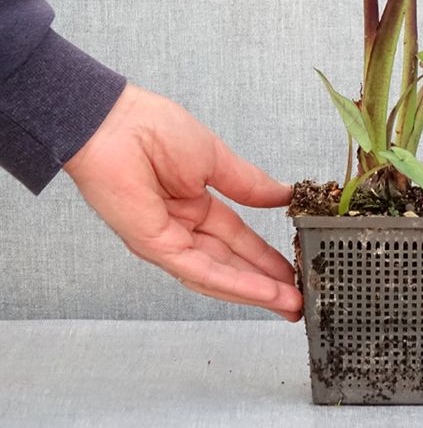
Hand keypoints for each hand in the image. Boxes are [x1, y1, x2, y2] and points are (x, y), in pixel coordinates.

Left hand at [63, 84, 302, 320]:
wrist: (116, 125)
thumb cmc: (152, 130)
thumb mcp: (217, 159)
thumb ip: (250, 184)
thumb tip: (283, 195)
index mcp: (195, 204)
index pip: (237, 238)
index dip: (266, 255)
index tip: (295, 267)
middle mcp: (182, 228)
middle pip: (231, 263)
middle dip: (267, 283)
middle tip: (301, 298)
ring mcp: (168, 241)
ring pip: (219, 275)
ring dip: (257, 292)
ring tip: (291, 303)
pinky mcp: (156, 247)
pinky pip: (201, 270)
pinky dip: (234, 283)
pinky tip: (263, 291)